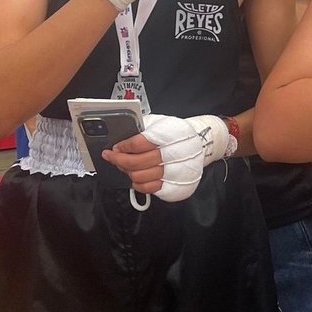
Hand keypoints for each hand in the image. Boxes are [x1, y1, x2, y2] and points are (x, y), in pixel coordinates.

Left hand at [107, 114, 233, 202]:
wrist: (200, 144)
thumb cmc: (176, 133)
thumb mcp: (161, 122)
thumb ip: (141, 128)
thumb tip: (119, 137)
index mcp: (173, 133)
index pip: (140, 143)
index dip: (123, 146)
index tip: (115, 147)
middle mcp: (178, 153)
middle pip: (138, 162)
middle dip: (119, 160)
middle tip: (112, 157)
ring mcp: (179, 171)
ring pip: (141, 177)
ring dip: (127, 172)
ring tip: (123, 165)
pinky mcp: (178, 185)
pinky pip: (150, 189)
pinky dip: (138, 184)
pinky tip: (135, 176)